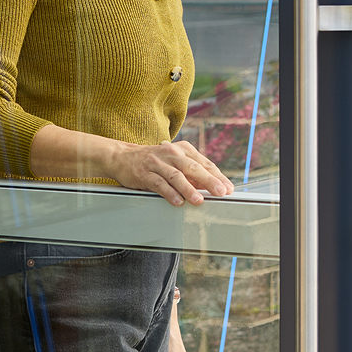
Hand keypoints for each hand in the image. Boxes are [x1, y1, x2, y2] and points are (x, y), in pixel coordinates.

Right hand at [107, 138, 233, 205]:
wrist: (123, 156)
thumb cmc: (154, 162)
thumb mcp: (175, 162)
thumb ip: (192, 173)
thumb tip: (213, 187)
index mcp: (183, 150)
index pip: (204, 163)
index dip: (218, 176)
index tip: (229, 188)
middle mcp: (171, 154)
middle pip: (193, 168)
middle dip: (209, 181)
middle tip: (221, 192)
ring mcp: (157, 163)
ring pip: (176, 176)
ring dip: (189, 189)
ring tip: (199, 200)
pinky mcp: (144, 173)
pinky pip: (159, 184)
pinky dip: (169, 193)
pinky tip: (177, 201)